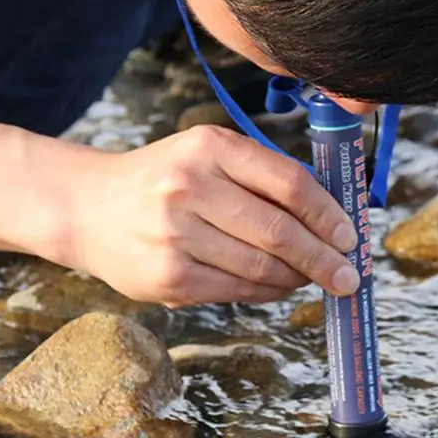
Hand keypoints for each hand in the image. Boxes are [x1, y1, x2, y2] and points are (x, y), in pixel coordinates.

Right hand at [62, 125, 359, 305]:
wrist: (87, 208)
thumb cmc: (165, 180)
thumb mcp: (208, 156)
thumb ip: (263, 177)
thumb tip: (332, 218)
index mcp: (210, 147)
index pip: (289, 182)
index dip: (328, 214)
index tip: (350, 236)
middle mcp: (190, 186)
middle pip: (280, 231)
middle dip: (325, 258)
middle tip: (350, 275)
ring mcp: (176, 234)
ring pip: (262, 266)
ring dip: (298, 278)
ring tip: (314, 279)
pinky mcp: (169, 276)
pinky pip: (238, 289)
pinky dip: (268, 291)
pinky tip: (280, 286)